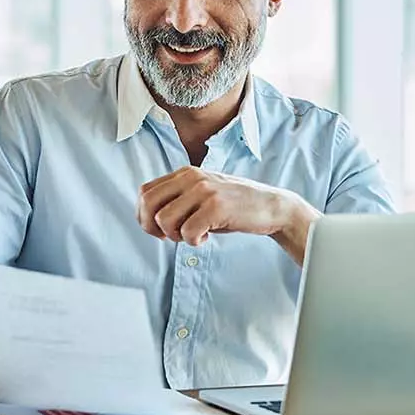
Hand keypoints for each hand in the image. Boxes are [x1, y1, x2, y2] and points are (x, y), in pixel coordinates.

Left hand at [137, 166, 320, 260]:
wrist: (270, 206)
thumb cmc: (233, 205)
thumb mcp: (201, 194)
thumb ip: (177, 199)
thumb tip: (147, 219)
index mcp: (185, 173)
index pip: (145, 192)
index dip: (145, 216)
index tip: (160, 229)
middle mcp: (191, 178)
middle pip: (148, 205)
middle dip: (153, 227)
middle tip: (172, 236)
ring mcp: (204, 191)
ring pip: (164, 220)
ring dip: (176, 235)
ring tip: (194, 234)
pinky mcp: (216, 207)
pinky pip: (188, 232)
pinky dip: (194, 241)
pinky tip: (206, 237)